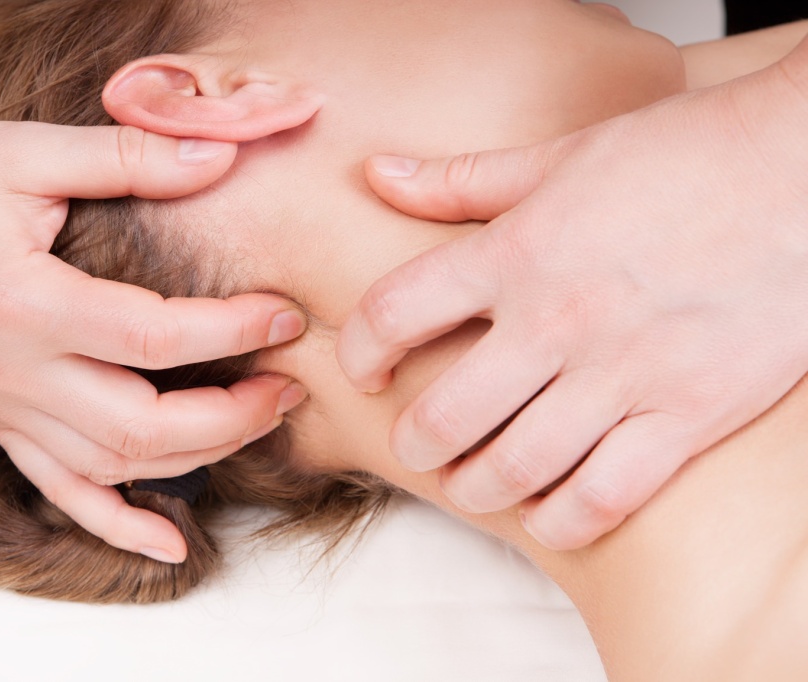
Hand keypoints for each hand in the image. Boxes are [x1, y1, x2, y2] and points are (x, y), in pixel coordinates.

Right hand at [0, 115, 306, 563]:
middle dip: (232, 416)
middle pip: (139, 426)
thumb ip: (127, 156)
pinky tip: (171, 543)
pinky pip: (59, 491)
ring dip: (198, 456)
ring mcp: (1, 406)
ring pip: (110, 466)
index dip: (232, 331)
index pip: (151, 336)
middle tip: (289, 385)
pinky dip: (118, 524)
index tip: (287, 315)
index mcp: (22, 300)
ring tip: (258, 420)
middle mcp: (11, 371)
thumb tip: (219, 155)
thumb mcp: (27, 150)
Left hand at [337, 45, 807, 548]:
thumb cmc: (683, 154)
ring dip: (476, 489)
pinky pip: (606, 494)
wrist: (807, 166)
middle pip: (444, 414)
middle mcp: (559, 317)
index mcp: (517, 250)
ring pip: (516, 467)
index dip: (359, 351)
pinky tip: (547, 514)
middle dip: (415, 442)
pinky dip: (563, 519)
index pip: (394, 313)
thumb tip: (376, 174)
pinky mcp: (691, 411)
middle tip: (418, 443)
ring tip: (472, 483)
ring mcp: (626, 371)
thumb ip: (460, 178)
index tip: (366, 369)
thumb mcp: (559, 156)